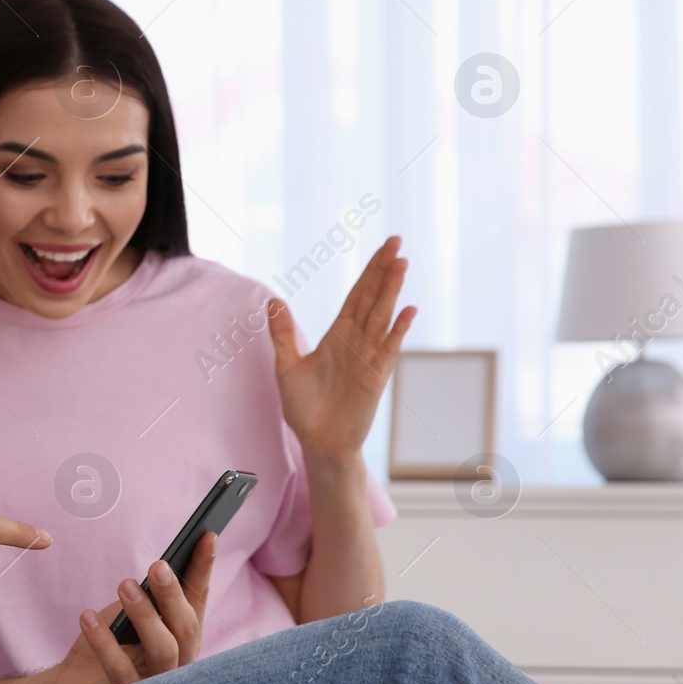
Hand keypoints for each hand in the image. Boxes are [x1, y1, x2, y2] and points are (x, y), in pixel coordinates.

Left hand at [37, 532, 217, 683]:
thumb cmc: (111, 642)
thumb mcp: (129, 611)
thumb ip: (148, 596)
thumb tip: (161, 569)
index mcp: (183, 635)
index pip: (198, 598)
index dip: (204, 568)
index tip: (208, 536)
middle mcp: (179, 662)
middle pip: (186, 628)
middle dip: (173, 594)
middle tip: (157, 565)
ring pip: (163, 651)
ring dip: (145, 616)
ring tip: (124, 584)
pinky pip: (120, 671)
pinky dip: (104, 642)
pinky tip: (87, 616)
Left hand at [266, 236, 417, 467]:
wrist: (317, 441)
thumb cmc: (304, 407)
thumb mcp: (286, 364)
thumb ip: (283, 333)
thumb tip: (273, 301)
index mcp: (338, 336)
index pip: (357, 296)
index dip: (369, 272)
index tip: (383, 248)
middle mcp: (356, 342)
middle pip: (373, 298)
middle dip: (384, 270)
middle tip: (396, 242)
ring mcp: (368, 358)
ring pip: (381, 316)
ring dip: (391, 291)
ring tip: (401, 264)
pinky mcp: (374, 377)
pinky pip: (388, 349)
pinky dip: (398, 331)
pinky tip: (408, 311)